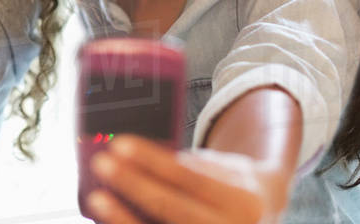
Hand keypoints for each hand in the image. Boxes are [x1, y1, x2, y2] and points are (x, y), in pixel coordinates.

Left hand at [84, 136, 277, 223]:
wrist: (261, 222)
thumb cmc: (235, 190)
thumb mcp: (229, 169)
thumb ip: (193, 166)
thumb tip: (139, 159)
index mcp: (245, 203)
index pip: (190, 178)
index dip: (153, 162)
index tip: (119, 144)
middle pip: (173, 208)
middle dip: (134, 185)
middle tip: (102, 163)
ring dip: (124, 219)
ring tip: (98, 198)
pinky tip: (110, 223)